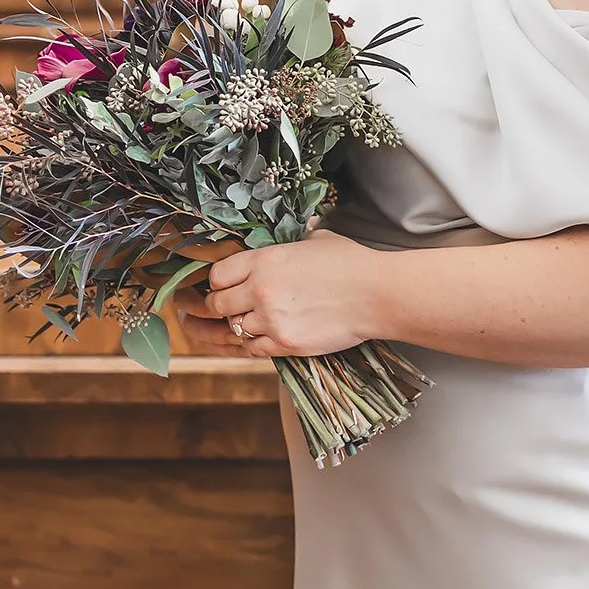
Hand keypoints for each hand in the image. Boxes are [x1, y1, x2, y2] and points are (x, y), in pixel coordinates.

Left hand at [188, 228, 385, 358]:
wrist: (376, 294)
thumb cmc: (350, 263)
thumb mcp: (314, 240)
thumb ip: (291, 243)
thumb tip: (292, 238)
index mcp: (263, 260)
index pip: (217, 274)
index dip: (215, 282)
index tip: (218, 285)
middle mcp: (260, 289)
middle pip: (216, 304)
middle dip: (214, 307)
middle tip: (211, 309)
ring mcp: (271, 319)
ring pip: (232, 329)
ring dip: (230, 328)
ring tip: (223, 327)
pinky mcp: (285, 344)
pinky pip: (252, 349)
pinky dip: (250, 345)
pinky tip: (251, 340)